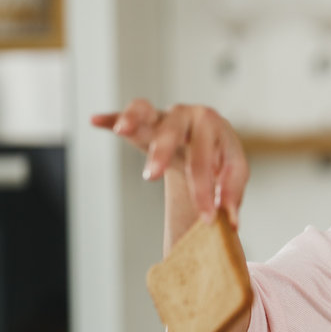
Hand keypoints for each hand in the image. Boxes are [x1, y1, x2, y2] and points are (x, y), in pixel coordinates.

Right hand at [90, 99, 249, 227]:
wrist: (209, 137)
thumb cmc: (222, 157)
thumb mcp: (234, 173)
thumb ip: (232, 195)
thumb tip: (231, 222)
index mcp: (215, 127)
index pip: (205, 161)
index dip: (205, 192)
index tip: (206, 219)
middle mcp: (188, 114)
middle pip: (173, 130)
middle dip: (162, 152)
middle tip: (151, 176)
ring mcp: (164, 114)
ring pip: (146, 109)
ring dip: (133, 119)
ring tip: (122, 130)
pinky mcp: (144, 118)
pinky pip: (124, 114)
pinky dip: (111, 118)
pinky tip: (95, 121)